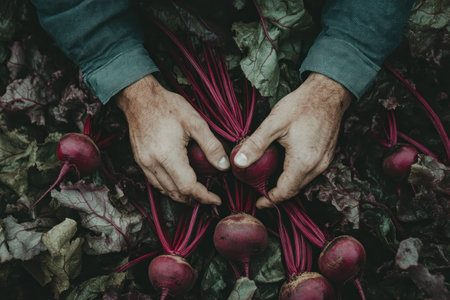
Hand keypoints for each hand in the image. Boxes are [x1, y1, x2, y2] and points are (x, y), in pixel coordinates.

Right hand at [116, 75, 228, 204]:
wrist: (140, 98)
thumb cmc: (168, 107)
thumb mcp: (195, 122)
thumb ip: (211, 145)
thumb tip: (224, 166)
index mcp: (168, 155)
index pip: (188, 187)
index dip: (204, 196)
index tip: (216, 199)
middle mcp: (153, 163)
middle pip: (176, 193)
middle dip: (194, 199)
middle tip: (209, 198)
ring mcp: (144, 164)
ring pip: (164, 190)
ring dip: (181, 196)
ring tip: (196, 195)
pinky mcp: (140, 161)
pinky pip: (155, 183)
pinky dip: (169, 188)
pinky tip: (178, 185)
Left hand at [233, 73, 351, 207]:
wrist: (328, 93)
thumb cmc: (302, 105)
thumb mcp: (274, 123)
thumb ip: (256, 144)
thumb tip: (238, 163)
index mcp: (303, 162)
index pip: (285, 192)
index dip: (270, 200)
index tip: (257, 203)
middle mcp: (317, 167)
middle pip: (295, 189)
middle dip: (277, 194)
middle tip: (259, 191)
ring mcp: (325, 162)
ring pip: (303, 182)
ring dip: (287, 185)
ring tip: (269, 181)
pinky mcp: (327, 155)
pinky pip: (310, 173)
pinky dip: (296, 175)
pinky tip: (285, 167)